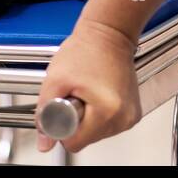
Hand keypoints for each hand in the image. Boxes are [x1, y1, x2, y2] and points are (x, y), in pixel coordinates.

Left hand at [35, 18, 141, 153]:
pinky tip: (97, 96)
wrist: (109, 34)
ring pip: (97, 134)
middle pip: (87, 139)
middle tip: (78, 93)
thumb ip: (45, 114)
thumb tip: (45, 144)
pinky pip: (107, 126)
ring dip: (87, 119)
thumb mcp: (56, 80)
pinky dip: (98, 116)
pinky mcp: (132, 113)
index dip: (62, 126)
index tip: (66, 103)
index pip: (75, 142)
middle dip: (76, 121)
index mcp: (108, 111)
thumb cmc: (86, 49)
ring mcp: (130, 116)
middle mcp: (124, 117)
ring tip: (88, 92)